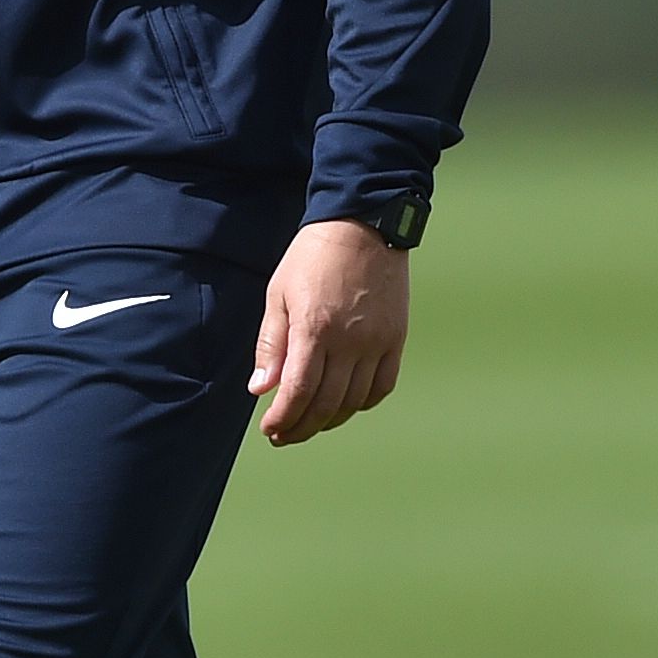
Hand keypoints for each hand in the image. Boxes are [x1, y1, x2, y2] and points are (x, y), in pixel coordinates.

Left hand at [249, 218, 408, 447]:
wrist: (364, 223)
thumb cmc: (313, 256)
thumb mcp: (279, 293)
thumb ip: (271, 344)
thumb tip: (261, 390)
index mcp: (315, 329)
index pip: (298, 392)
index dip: (282, 419)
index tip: (269, 429)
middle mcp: (350, 341)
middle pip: (326, 405)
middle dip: (301, 427)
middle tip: (283, 434)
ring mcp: (377, 342)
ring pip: (355, 401)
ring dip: (329, 420)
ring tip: (309, 422)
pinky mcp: (396, 338)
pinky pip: (382, 386)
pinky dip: (362, 403)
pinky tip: (344, 404)